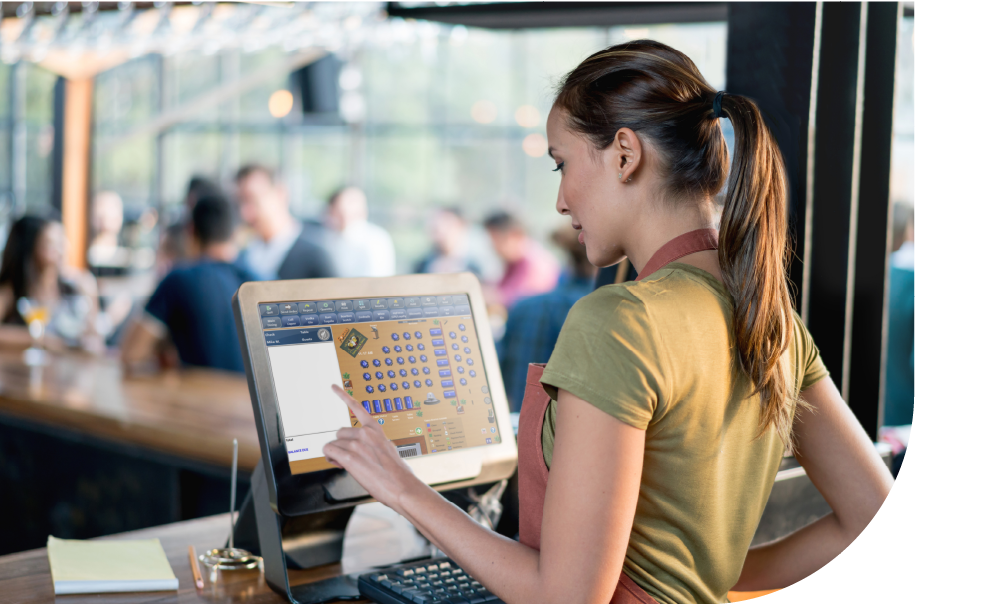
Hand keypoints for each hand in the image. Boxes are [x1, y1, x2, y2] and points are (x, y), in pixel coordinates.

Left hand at [322, 385, 423, 510]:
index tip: (334, 387)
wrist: (402, 486)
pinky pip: (329, 452)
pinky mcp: (349, 457)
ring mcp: (357, 444)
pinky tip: (339, 465)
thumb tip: (364, 451)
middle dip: (341, 445)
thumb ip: (374, 445)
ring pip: (333, 445)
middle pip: (339, 433)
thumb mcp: (388, 451)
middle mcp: (365, 433)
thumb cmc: (398, 474)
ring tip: (347, 465)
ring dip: (336, 455)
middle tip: (348, 458)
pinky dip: (331, 459)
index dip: (343, 396)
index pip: (357, 408)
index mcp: (376, 430)